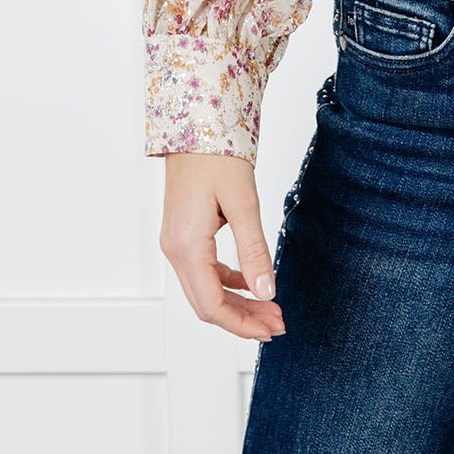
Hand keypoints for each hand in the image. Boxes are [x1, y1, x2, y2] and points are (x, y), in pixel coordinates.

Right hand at [159, 153, 286, 342]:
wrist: (196, 124)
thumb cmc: (216, 156)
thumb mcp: (243, 203)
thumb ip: (254, 250)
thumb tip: (267, 291)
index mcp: (186, 246)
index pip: (212, 305)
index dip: (243, 323)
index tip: (272, 328)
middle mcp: (175, 250)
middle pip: (207, 304)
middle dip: (243, 319)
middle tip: (277, 324)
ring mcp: (177, 243)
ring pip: (205, 290)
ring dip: (237, 302)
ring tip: (270, 307)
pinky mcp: (184, 234)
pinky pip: (204, 271)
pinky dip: (228, 282)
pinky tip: (251, 281)